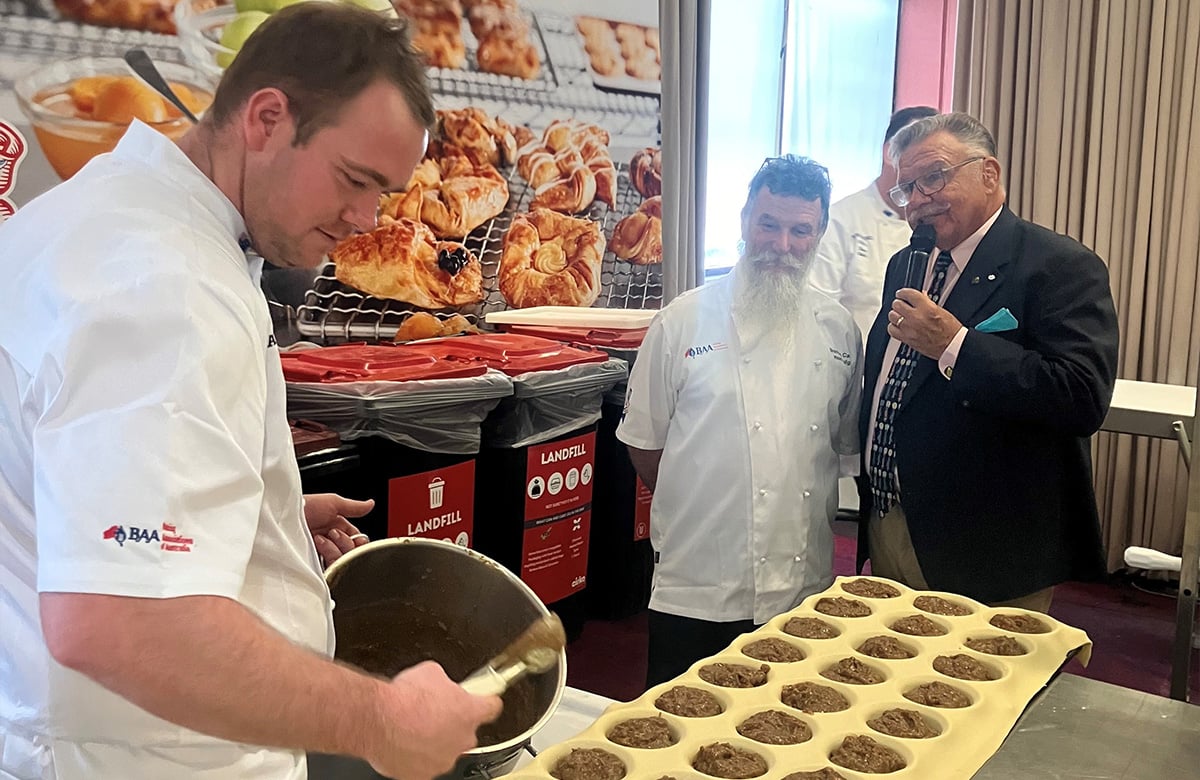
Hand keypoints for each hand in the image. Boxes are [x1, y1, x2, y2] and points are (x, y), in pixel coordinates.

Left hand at [303, 493, 373, 567]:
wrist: (283, 516)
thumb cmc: (304, 507)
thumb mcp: (332, 503)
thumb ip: (354, 507)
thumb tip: (371, 504)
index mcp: (336, 527)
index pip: (356, 540)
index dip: (358, 542)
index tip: (356, 539)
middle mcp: (329, 541)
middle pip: (350, 552)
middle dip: (343, 543)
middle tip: (331, 533)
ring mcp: (319, 552)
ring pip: (339, 560)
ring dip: (332, 549)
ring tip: (319, 539)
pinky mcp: (311, 562)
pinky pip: (326, 568)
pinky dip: (324, 558)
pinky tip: (316, 549)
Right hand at [367, 661, 503, 779]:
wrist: (379, 720)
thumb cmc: (404, 698)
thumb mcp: (430, 672)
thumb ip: (444, 682)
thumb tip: (440, 682)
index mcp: (470, 712)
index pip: (492, 707)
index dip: (486, 702)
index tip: (485, 700)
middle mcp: (461, 739)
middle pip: (467, 732)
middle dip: (454, 724)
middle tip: (435, 714)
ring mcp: (443, 760)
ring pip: (445, 750)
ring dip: (435, 740)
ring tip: (414, 728)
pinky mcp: (422, 775)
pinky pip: (424, 764)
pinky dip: (416, 755)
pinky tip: (403, 741)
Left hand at [887, 288, 962, 359]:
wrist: (952, 345)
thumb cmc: (950, 330)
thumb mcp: (941, 311)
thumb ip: (927, 302)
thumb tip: (920, 296)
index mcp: (927, 308)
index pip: (908, 294)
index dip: (903, 292)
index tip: (901, 293)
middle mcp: (917, 317)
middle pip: (897, 304)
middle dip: (899, 303)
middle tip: (901, 304)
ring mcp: (910, 329)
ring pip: (892, 316)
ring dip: (895, 314)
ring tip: (899, 315)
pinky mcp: (906, 339)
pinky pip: (891, 330)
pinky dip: (893, 326)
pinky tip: (898, 326)